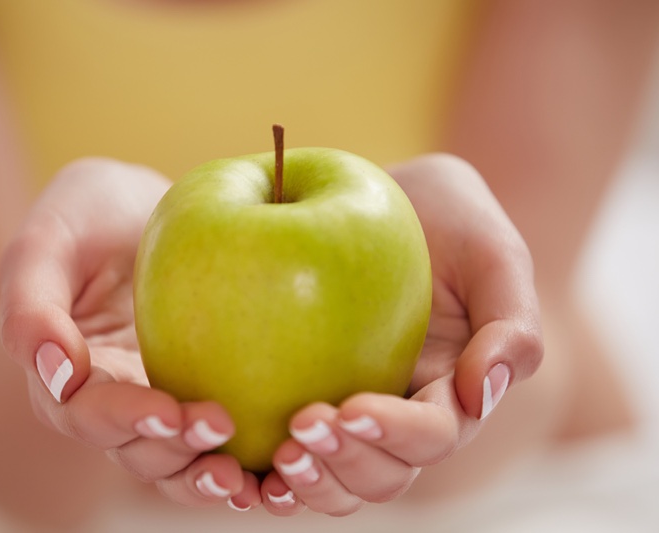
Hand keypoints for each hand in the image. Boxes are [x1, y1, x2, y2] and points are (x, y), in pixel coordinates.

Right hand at [0, 158, 254, 508]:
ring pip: (182, 459)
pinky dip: (249, 458)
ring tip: (250, 475)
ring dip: (210, 473)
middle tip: (221, 429)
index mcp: (67, 376)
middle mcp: (115, 401)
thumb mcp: (48, 240)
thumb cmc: (87, 215)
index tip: (168, 412)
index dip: (126, 419)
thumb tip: (53, 370)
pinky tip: (281, 463)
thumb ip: (31, 302)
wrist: (139, 208)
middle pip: (140, 451)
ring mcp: (162, 400)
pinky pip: (224, 437)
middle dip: (178, 452)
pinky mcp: (205, 392)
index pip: (90, 413)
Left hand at [254, 154, 543, 516]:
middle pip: (381, 474)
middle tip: (300, 428)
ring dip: (309, 479)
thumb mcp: (494, 254)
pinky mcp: (304, 395)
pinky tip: (239, 463)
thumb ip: (511, 323)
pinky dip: (267, 468)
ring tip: (276, 452)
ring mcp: (351, 410)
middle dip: (345, 463)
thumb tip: (480, 394)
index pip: (431, 434)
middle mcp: (400, 414)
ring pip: (336, 479)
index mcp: (450, 393)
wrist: (393, 201)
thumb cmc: (451, 221)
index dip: (394, 432)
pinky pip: (289, 449)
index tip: (351, 406)